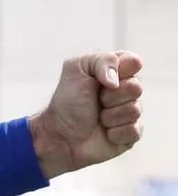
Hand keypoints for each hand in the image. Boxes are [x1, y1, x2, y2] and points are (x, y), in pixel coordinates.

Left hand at [30, 51, 144, 178]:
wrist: (58, 135)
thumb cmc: (67, 101)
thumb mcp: (76, 68)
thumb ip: (102, 60)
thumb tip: (117, 81)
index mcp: (116, 71)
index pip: (134, 62)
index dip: (119, 71)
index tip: (100, 80)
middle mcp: (126, 90)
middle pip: (136, 87)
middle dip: (110, 96)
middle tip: (96, 101)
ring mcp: (129, 112)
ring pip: (135, 110)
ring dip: (110, 116)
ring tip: (97, 118)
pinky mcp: (130, 134)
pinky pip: (134, 131)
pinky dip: (114, 133)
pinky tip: (104, 132)